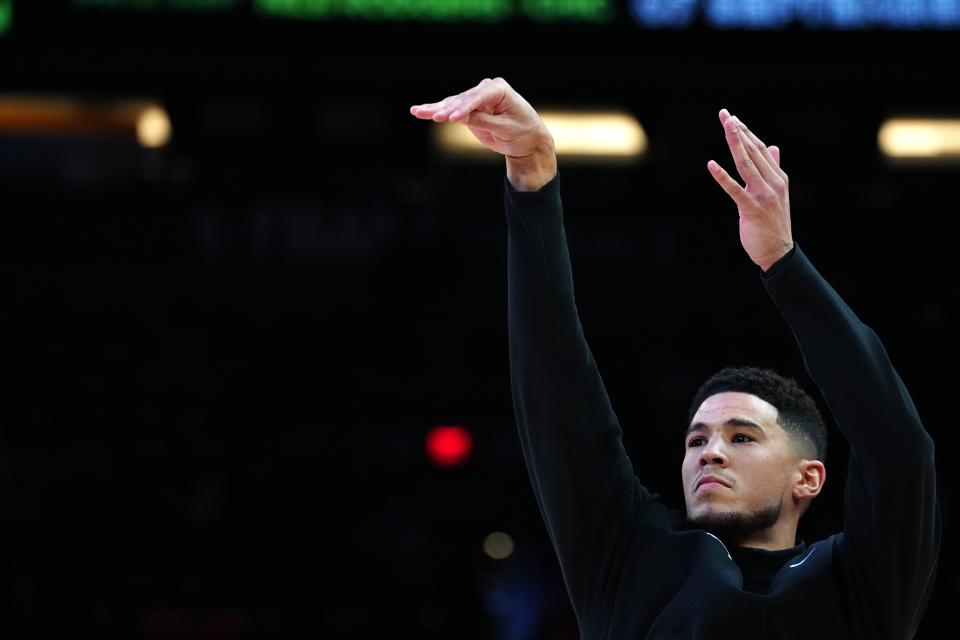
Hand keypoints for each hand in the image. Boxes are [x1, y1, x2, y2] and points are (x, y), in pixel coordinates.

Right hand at [410, 78, 556, 190]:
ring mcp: (476, 98)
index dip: (464, 109)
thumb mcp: (505, 129)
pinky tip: (418, 111)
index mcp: (498, 89)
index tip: (453, 119)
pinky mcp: (469, 109)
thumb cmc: (522, 132)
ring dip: (434, 109)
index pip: (478, 98)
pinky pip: (450, 109)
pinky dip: (435, 111)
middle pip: (461, 100)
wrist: (528, 139)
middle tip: (433, 117)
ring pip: (452, 103)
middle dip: (446, 109)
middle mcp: (485, 89)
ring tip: (417, 111)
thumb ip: (484, 122)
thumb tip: (462, 118)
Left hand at [708, 110, 793, 270]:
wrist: (777, 251)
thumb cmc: (773, 222)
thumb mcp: (777, 192)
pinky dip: (722, 176)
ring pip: (745, 164)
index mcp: (778, 178)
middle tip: (725, 115)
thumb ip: (773, 168)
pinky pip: (734, 189)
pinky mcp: (751, 209)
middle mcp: (773, 183)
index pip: (760, 149)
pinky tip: (711, 164)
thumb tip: (774, 147)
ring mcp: (763, 196)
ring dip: (734, 143)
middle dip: (738, 131)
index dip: (746, 132)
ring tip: (725, 127)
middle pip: (753, 151)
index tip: (733, 117)